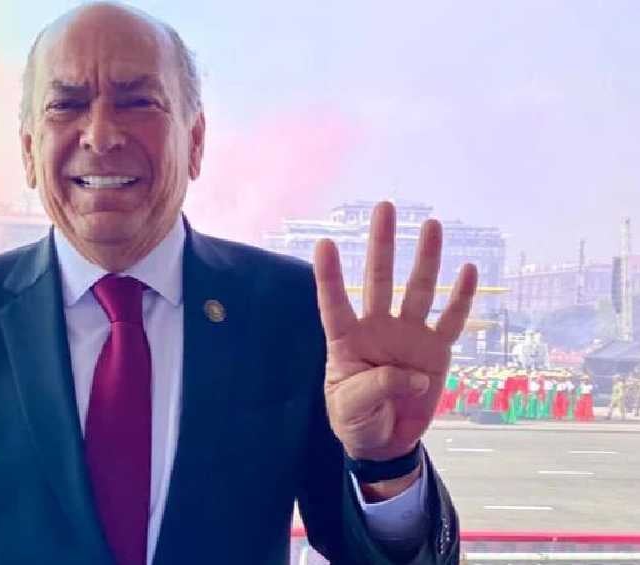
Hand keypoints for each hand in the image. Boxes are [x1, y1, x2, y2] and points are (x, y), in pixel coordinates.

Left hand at [314, 201, 477, 462]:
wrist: (384, 441)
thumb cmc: (356, 419)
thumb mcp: (352, 409)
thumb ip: (375, 388)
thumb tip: (412, 375)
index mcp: (346, 340)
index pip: (335, 302)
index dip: (330, 276)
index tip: (323, 243)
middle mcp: (378, 329)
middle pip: (379, 280)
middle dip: (381, 245)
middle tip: (385, 207)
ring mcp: (408, 336)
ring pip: (418, 290)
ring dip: (425, 259)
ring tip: (432, 225)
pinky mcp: (436, 351)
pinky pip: (451, 321)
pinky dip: (461, 297)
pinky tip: (467, 270)